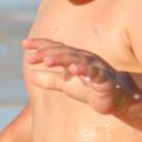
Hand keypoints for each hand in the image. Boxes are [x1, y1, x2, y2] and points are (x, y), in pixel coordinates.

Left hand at [22, 37, 139, 115]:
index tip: (24, 44)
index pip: (55, 48)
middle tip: (32, 56)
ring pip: (77, 60)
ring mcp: (94, 67)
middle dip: (47, 52)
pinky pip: (94, 73)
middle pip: (64, 52)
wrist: (117, 97)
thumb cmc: (91, 88)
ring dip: (62, 59)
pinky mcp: (103, 79)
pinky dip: (84, 70)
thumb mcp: (66, 85)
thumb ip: (49, 80)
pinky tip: (74, 70)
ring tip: (47, 60)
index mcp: (74, 57)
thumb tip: (29, 75)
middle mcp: (84, 58)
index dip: (40, 45)